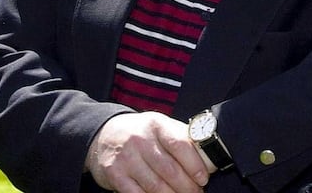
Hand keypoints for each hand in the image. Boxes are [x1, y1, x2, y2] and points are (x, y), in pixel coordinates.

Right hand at [86, 111, 212, 192]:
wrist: (105, 134)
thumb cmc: (141, 133)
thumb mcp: (160, 126)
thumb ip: (180, 137)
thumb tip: (206, 156)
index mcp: (156, 125)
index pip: (180, 145)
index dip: (195, 165)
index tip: (203, 179)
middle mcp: (140, 139)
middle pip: (169, 170)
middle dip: (187, 186)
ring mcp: (126, 158)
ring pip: (155, 185)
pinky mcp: (114, 174)